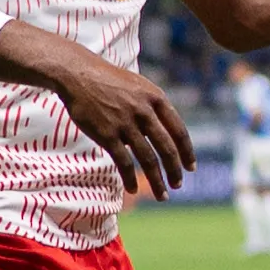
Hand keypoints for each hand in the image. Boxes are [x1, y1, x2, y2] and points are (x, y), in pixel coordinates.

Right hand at [53, 54, 194, 197]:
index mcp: (156, 98)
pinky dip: (130, 178)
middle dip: (175, 170)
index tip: (191, 167)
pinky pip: (124, 162)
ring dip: (157, 181)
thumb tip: (165, 132)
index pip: (179, 130)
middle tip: (178, 185)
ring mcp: (126, 124)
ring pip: (148, 159)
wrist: (78, 74)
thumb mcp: (139, 86)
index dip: (187, 152)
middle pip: (166, 148)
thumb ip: (153, 107)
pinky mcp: (107, 135)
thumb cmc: (109, 80)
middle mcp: (144, 112)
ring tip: (163, 195)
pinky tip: (134, 189)